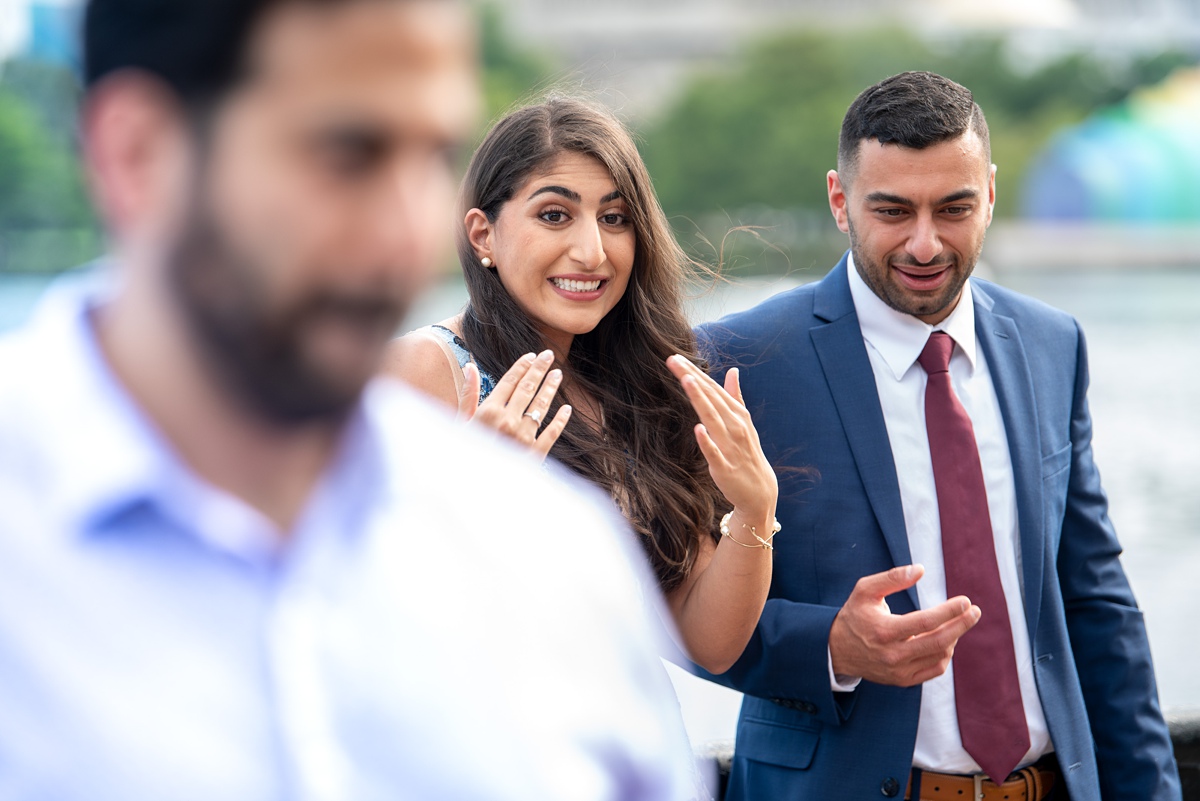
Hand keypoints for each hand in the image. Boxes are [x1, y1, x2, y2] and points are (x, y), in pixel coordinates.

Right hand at [457, 350, 571, 460]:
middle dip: (539, 370)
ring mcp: (523, 438)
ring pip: (541, 407)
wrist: (473, 490)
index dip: (522, 366)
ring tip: (558, 374)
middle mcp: (508, 422)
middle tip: (549, 355)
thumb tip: (470, 365)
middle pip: (528, 389)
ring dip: (551, 388)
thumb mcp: (460, 424)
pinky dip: (560, 420)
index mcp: (488, 412)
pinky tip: (566, 408)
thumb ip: (468, 394)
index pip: (509, 381)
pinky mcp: (535, 455)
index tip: (532, 356)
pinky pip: (551, 433)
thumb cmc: (462, 455)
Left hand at [666, 355, 777, 521]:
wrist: (760, 491)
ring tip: (686, 381)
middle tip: (673, 360)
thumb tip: (732, 371)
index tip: (677, 358)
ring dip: (700, 400)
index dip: (695, 372)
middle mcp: (735, 426)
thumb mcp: (743, 423)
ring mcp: (731, 446)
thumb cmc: (747, 453)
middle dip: (692, 378)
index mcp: (738, 414)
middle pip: (711, 398)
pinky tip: (698, 429)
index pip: (713, 389)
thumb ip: (736, 396)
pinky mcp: (724, 467)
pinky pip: (714, 453)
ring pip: (712, 419)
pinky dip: (707, 441)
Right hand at [828, 565, 979, 686]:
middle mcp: (892, 654)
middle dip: (961, 625)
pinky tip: (947, 640)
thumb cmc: (854, 614)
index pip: (925, 622)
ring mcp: (899, 670)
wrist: (837, 650)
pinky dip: (945, 655)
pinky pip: (934, 669)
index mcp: (883, 630)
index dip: (949, 612)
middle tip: (975, 611)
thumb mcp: (865, 590)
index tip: (965, 601)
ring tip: (956, 622)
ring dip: (953, 638)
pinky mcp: (903, 680)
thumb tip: (920, 569)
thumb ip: (891, 578)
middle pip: (938, 642)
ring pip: (939, 656)